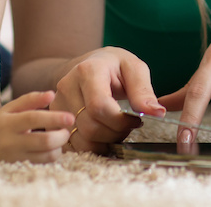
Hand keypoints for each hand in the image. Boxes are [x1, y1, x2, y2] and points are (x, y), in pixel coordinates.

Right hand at [0, 91, 72, 162]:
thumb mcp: (9, 108)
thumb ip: (30, 99)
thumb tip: (52, 94)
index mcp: (8, 123)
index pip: (33, 119)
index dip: (54, 118)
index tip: (71, 117)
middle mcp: (11, 142)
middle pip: (43, 141)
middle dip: (61, 135)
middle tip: (67, 129)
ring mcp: (15, 158)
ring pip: (46, 156)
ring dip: (59, 147)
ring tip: (59, 138)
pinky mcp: (19, 168)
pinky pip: (43, 164)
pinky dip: (52, 156)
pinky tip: (52, 148)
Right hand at [51, 47, 165, 153]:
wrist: (89, 63)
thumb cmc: (115, 66)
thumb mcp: (134, 69)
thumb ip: (144, 91)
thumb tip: (157, 113)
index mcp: (87, 71)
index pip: (99, 107)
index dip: (120, 121)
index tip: (135, 120)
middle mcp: (67, 87)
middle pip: (90, 126)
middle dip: (115, 134)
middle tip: (128, 126)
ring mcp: (57, 104)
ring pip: (80, 139)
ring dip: (103, 143)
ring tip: (115, 130)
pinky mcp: (53, 119)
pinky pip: (71, 145)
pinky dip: (90, 147)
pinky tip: (102, 136)